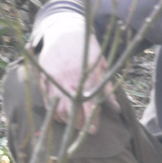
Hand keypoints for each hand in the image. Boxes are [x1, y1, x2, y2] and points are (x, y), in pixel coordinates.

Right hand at [35, 13, 119, 132]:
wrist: (66, 31)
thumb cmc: (88, 50)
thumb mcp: (102, 67)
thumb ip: (107, 89)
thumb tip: (117, 110)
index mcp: (87, 78)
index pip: (90, 107)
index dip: (92, 122)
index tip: (94, 131)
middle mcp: (70, 81)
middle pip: (72, 112)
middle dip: (78, 124)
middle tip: (83, 127)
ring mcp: (55, 79)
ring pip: (57, 109)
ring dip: (65, 119)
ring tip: (72, 121)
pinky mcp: (44, 77)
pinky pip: (46, 99)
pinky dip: (52, 109)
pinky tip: (59, 112)